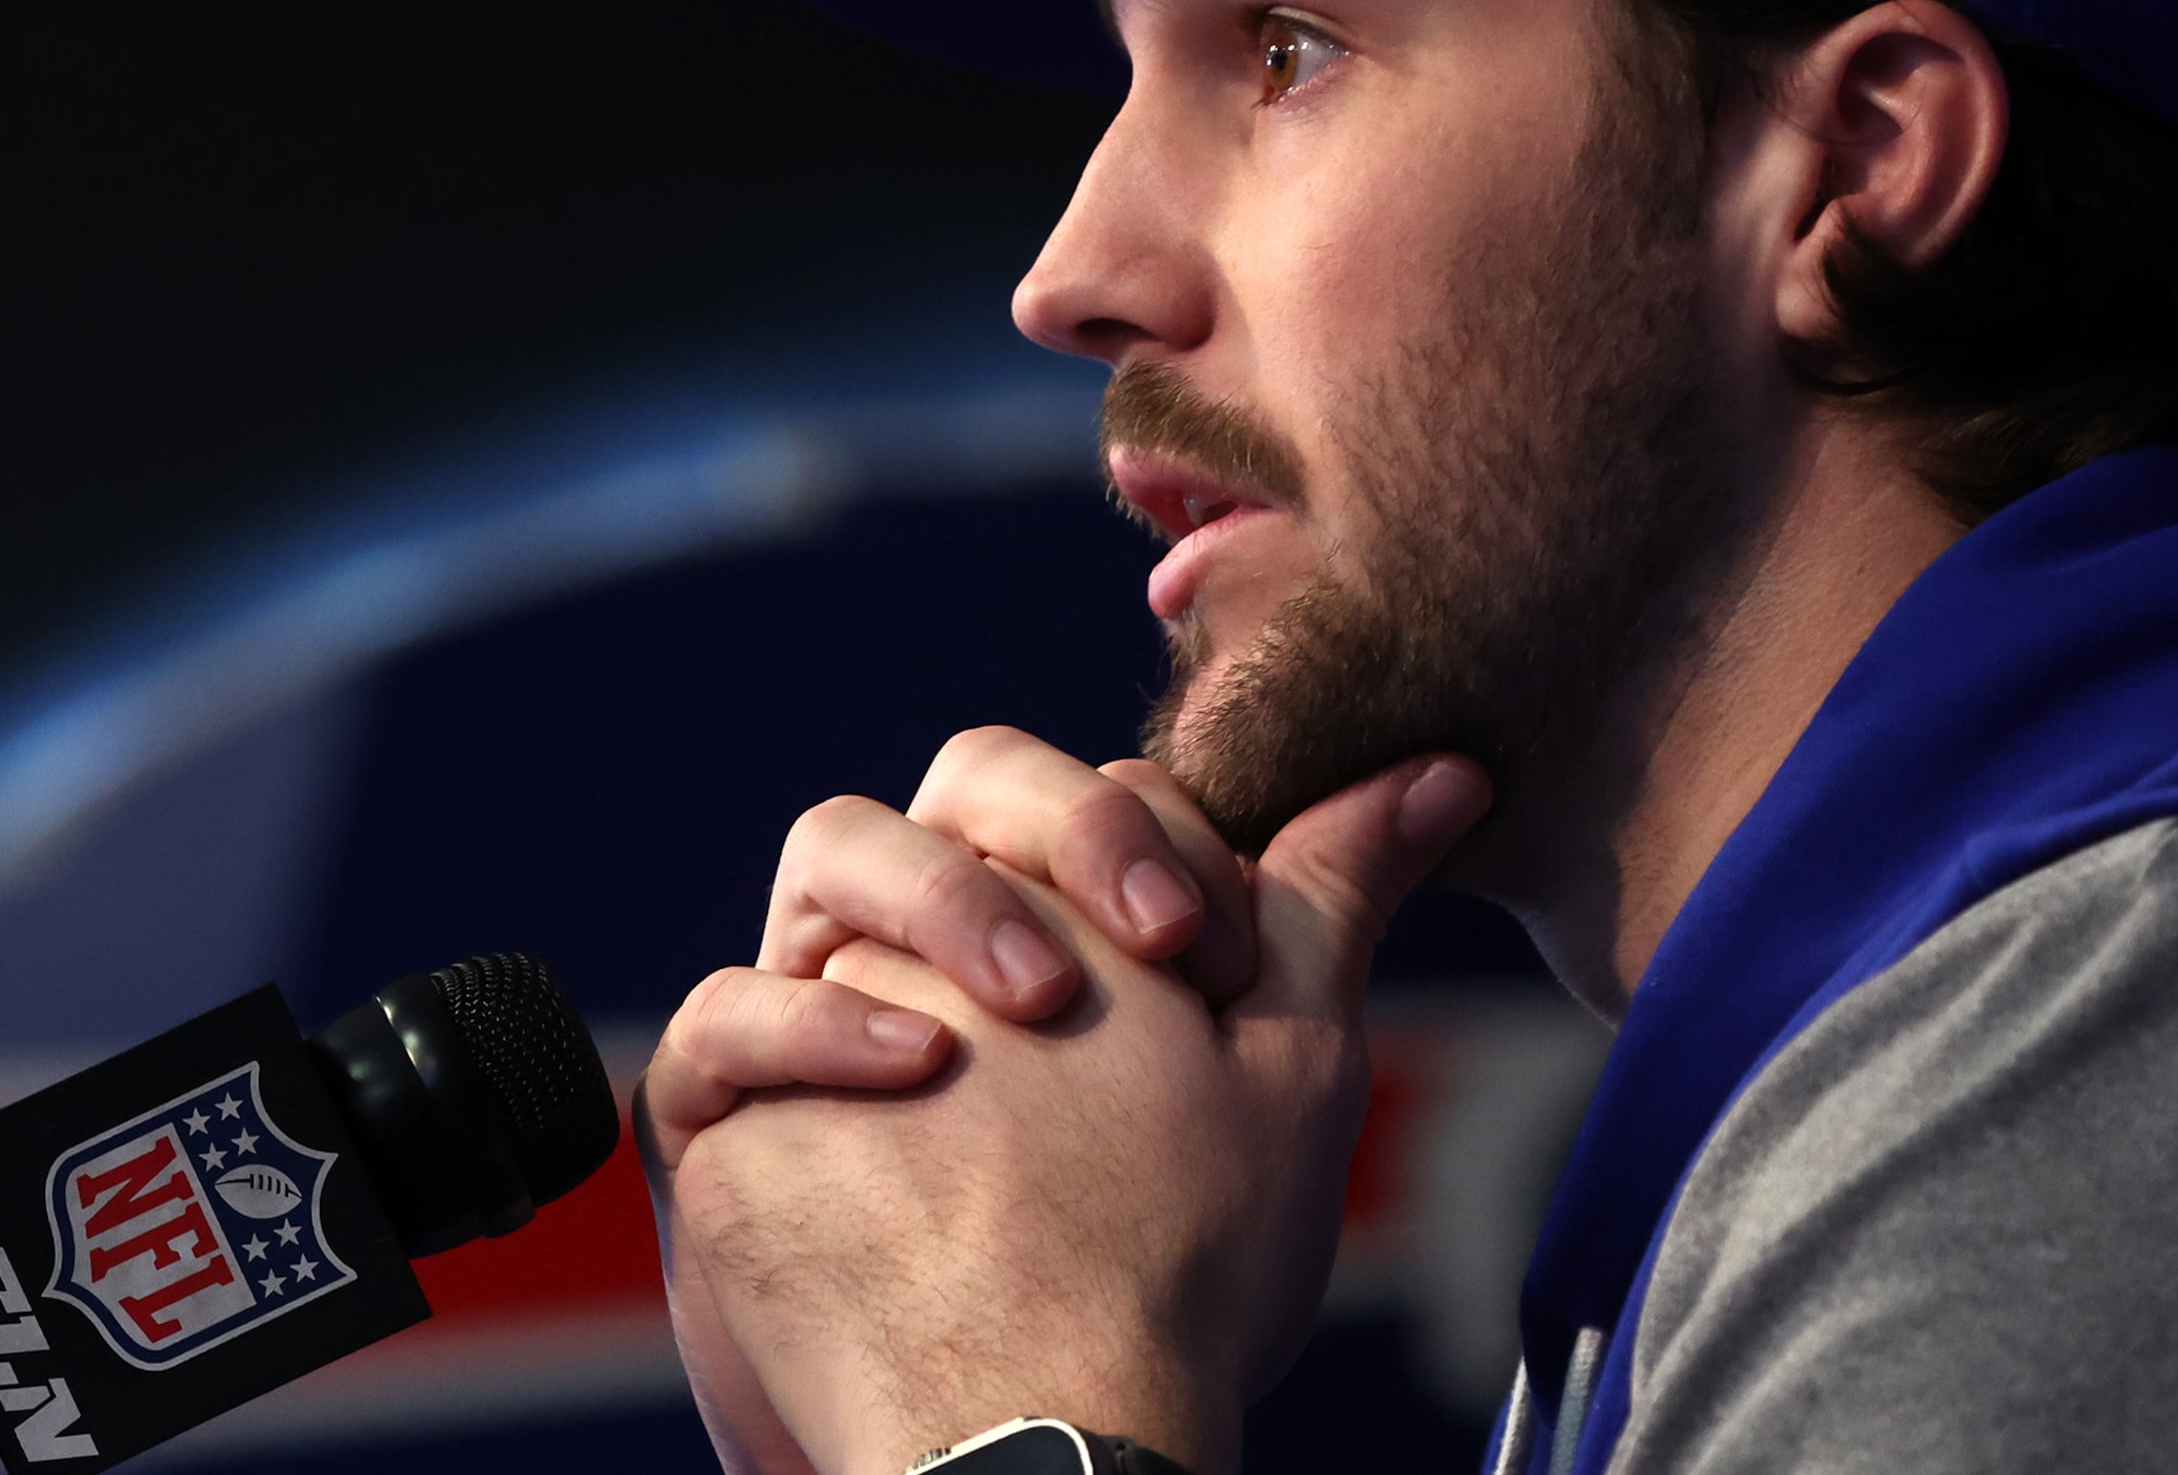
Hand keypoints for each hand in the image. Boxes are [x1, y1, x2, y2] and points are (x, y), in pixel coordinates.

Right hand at [638, 730, 1267, 1471]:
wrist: (1043, 1448)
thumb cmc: (1172, 1272)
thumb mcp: (1284, 1073)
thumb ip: (1335, 908)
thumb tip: (1452, 770)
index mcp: (1058, 920)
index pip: (1085, 792)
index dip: (1150, 829)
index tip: (1219, 946)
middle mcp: (936, 948)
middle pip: (954, 788)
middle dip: (1051, 822)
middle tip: (1139, 938)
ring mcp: (828, 1016)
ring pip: (831, 851)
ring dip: (943, 895)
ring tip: (1034, 995)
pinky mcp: (732, 1114)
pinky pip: (725, 1017)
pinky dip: (814, 1021)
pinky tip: (911, 1064)